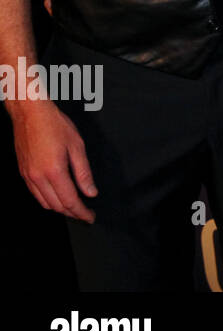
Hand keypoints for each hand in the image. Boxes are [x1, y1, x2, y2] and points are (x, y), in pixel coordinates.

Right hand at [11, 99, 96, 222]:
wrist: (30, 114)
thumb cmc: (55, 125)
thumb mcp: (77, 146)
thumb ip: (84, 173)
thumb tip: (90, 192)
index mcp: (54, 171)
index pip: (70, 201)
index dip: (81, 212)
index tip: (91, 217)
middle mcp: (38, 177)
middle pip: (56, 206)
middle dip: (72, 213)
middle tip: (86, 214)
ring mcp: (28, 176)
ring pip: (44, 203)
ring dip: (60, 208)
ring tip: (74, 207)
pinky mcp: (23, 173)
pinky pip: (35, 194)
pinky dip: (48, 200)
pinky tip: (58, 196)